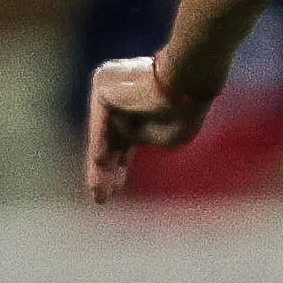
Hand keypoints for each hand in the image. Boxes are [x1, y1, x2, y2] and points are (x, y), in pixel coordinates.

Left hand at [84, 54, 204, 203]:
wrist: (186, 85)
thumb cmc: (184, 110)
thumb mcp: (167, 136)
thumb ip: (144, 138)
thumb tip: (127, 138)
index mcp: (138, 113)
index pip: (122, 144)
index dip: (118, 168)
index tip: (115, 191)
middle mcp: (119, 102)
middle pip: (108, 143)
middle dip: (105, 171)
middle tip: (100, 197)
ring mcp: (108, 94)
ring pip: (101, 135)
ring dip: (99, 163)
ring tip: (97, 188)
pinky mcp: (103, 88)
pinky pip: (100, 121)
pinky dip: (100, 139)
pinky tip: (99, 159)